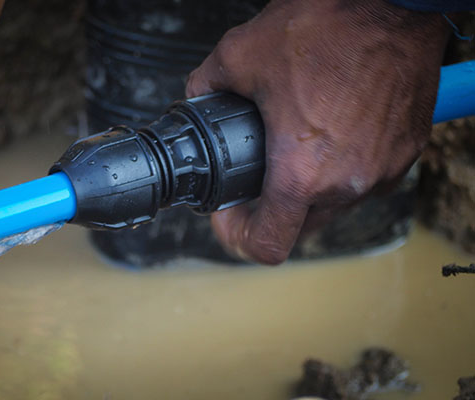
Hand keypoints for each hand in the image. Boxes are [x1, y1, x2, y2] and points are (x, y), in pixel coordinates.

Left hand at [186, 0, 449, 263]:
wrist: (395, 4)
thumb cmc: (330, 26)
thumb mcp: (242, 53)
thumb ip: (206, 85)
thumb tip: (197, 98)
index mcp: (302, 170)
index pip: (267, 245)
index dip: (239, 236)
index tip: (231, 215)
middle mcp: (346, 183)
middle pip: (297, 226)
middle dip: (270, 208)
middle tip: (257, 174)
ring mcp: (380, 172)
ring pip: (331, 205)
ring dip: (306, 188)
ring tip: (295, 145)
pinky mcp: (404, 155)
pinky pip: (362, 181)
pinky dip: (340, 169)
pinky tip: (328, 133)